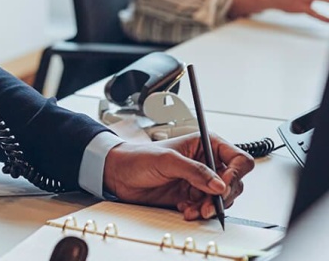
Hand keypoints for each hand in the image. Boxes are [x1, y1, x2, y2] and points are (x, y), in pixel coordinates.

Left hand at [102, 134, 253, 219]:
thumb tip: (220, 184)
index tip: (224, 185)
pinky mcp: (192, 196)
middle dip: (222, 196)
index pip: (237, 158)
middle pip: (234, 183)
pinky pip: (207, 208)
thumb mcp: (167, 160)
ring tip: (194, 209)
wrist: (120, 174)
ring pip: (221, 199)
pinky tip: (185, 209)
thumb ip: (194, 172)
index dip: (236, 173)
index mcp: (204, 144)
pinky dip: (199, 212)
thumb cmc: (139, 157)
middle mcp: (205, 162)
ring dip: (210, 207)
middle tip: (207, 204)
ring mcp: (200, 180)